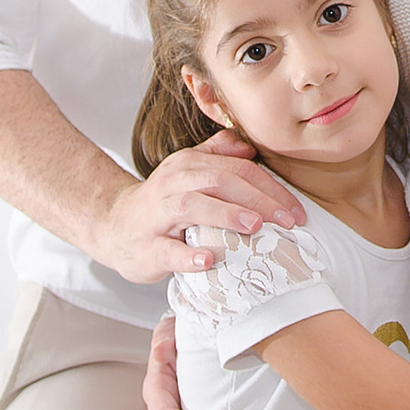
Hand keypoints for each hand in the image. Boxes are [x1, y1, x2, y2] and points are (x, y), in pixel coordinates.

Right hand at [94, 129, 305, 283]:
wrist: (113, 226)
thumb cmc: (162, 203)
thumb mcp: (188, 172)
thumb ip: (217, 154)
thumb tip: (250, 148)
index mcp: (190, 164)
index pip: (239, 169)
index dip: (272, 188)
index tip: (297, 210)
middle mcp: (174, 182)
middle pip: (221, 181)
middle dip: (260, 200)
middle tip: (289, 221)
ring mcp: (158, 214)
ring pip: (194, 206)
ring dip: (227, 215)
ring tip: (255, 227)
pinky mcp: (146, 246)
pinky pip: (167, 249)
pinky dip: (188, 255)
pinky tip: (209, 261)